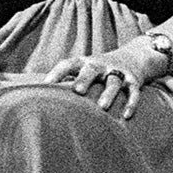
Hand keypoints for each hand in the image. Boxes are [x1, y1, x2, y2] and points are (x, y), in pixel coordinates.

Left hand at [45, 43, 164, 121]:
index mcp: (85, 63)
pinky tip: (126, 116)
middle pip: (91, 70)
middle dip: (84, 79)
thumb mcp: (84, 69)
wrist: (135, 56)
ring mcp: (118, 73)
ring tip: (102, 107)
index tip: (46, 84)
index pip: (68, 64)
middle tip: (77, 91)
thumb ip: (66, 80)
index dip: (57, 72)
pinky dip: (131, 103)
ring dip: (108, 94)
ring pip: (113, 82)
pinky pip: (133, 93)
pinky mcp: (134, 81)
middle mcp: (101, 66)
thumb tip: (37, 96)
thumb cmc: (99, 70)